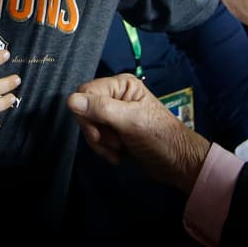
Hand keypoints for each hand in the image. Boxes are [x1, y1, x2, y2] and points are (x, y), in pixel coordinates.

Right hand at [67, 73, 211, 193]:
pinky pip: (97, 138)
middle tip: (114, 144)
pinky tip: (119, 156)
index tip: (97, 134)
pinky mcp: (116, 132)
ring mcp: (115, 114)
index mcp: (121, 84)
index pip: (85, 92)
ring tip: (119, 151)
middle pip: (85, 110)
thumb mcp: (130, 121)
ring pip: (89, 126)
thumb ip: (101, 109)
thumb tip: (69, 100)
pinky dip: (105, 150)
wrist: (178, 163)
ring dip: (101, 144)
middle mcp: (116, 96)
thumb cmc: (159, 138)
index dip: (86, 114)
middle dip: (95, 132)